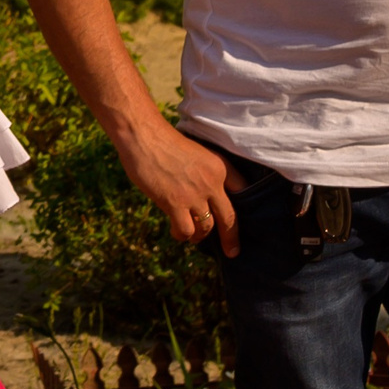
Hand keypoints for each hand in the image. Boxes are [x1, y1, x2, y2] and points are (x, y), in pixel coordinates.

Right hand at [114, 111, 239, 255]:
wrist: (143, 136)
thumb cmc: (163, 141)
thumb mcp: (195, 152)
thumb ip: (203, 174)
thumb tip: (200, 199)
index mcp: (219, 167)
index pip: (242, 190)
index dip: (244, 206)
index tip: (244, 218)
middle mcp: (212, 183)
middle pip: (229, 219)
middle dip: (231, 238)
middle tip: (232, 251)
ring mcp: (194, 195)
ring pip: (206, 228)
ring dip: (199, 236)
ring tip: (193, 236)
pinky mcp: (175, 203)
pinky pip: (185, 230)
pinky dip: (182, 234)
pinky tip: (176, 232)